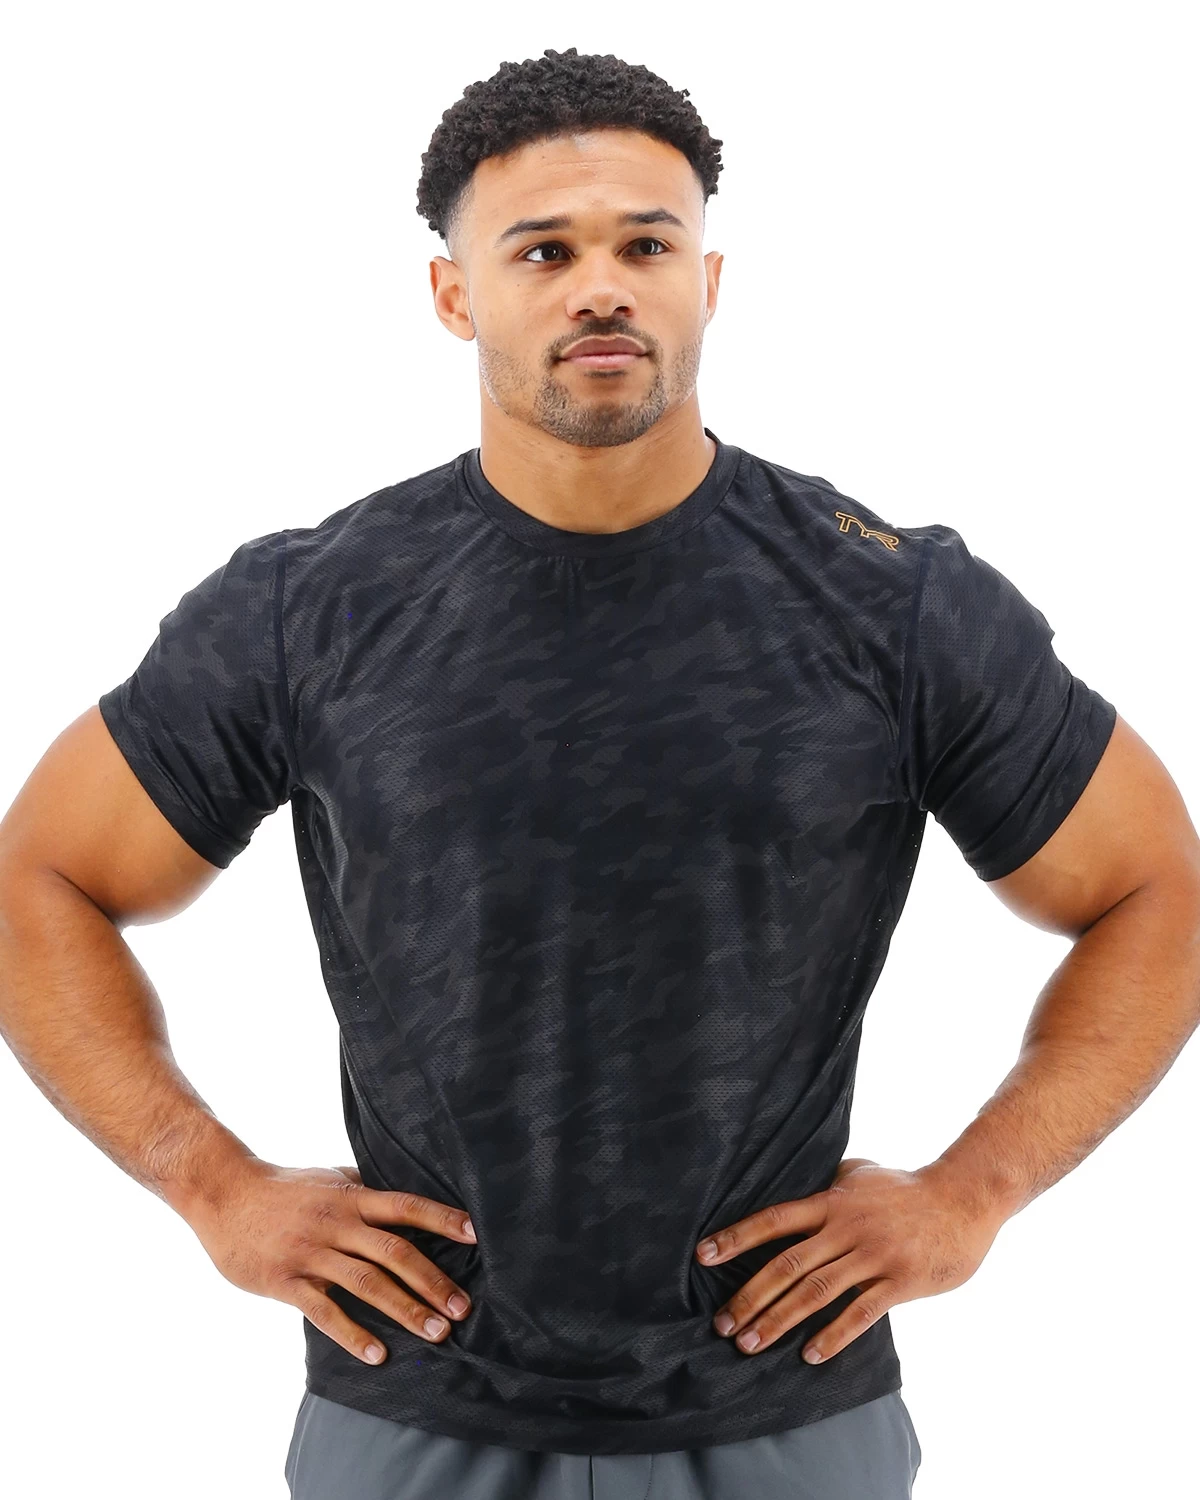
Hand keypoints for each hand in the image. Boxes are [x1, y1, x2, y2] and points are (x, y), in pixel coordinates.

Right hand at [185, 1160, 476, 1365]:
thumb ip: (363, 1187)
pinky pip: (324, 1311)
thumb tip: (403, 1193)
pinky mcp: (285, 1281)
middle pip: (394, 1251)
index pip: (405, 1206)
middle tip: (463, 1308)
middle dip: (432, 1280)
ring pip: (366, 1283)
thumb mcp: (327, 1177)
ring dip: (405, 1309)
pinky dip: (353, 1333)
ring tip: (436, 1333)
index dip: (441, 1219)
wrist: (222, 1193)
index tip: (476, 1234)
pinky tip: (378, 1354)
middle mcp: (336, 1222)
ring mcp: (311, 1252)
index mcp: (350, 1196)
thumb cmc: (282, 1187)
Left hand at [695, 1156, 1003, 1363]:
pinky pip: (862, 1313)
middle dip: (750, 1296)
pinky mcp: (901, 1281)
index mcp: (832, 1202)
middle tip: (721, 1324)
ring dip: (780, 1320)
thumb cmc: (906, 1188)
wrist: (964, 1198)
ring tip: (750, 1345)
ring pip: (817, 1292)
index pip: (774, 1219)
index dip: (737, 1237)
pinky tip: (809, 1355)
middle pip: (788, 1264)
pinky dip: (833, 1335)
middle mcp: (846, 1228)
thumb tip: (790, 1186)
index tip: (702, 1256)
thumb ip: (825, 1185)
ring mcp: (874, 1255)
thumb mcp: (859, 1174)